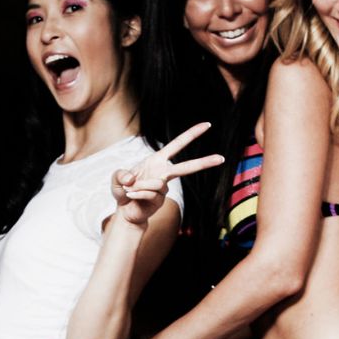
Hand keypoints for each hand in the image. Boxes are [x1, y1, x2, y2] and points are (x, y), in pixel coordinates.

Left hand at [110, 122, 224, 227]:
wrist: (125, 212)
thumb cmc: (123, 191)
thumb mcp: (117, 179)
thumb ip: (120, 175)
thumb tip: (131, 179)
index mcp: (157, 160)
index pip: (177, 145)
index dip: (191, 134)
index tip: (208, 125)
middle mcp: (163, 172)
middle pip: (186, 167)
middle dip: (204, 162)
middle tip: (221, 158)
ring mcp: (164, 187)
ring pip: (156, 183)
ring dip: (140, 186)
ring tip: (129, 191)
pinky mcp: (161, 200)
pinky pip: (149, 193)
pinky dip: (137, 194)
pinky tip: (131, 197)